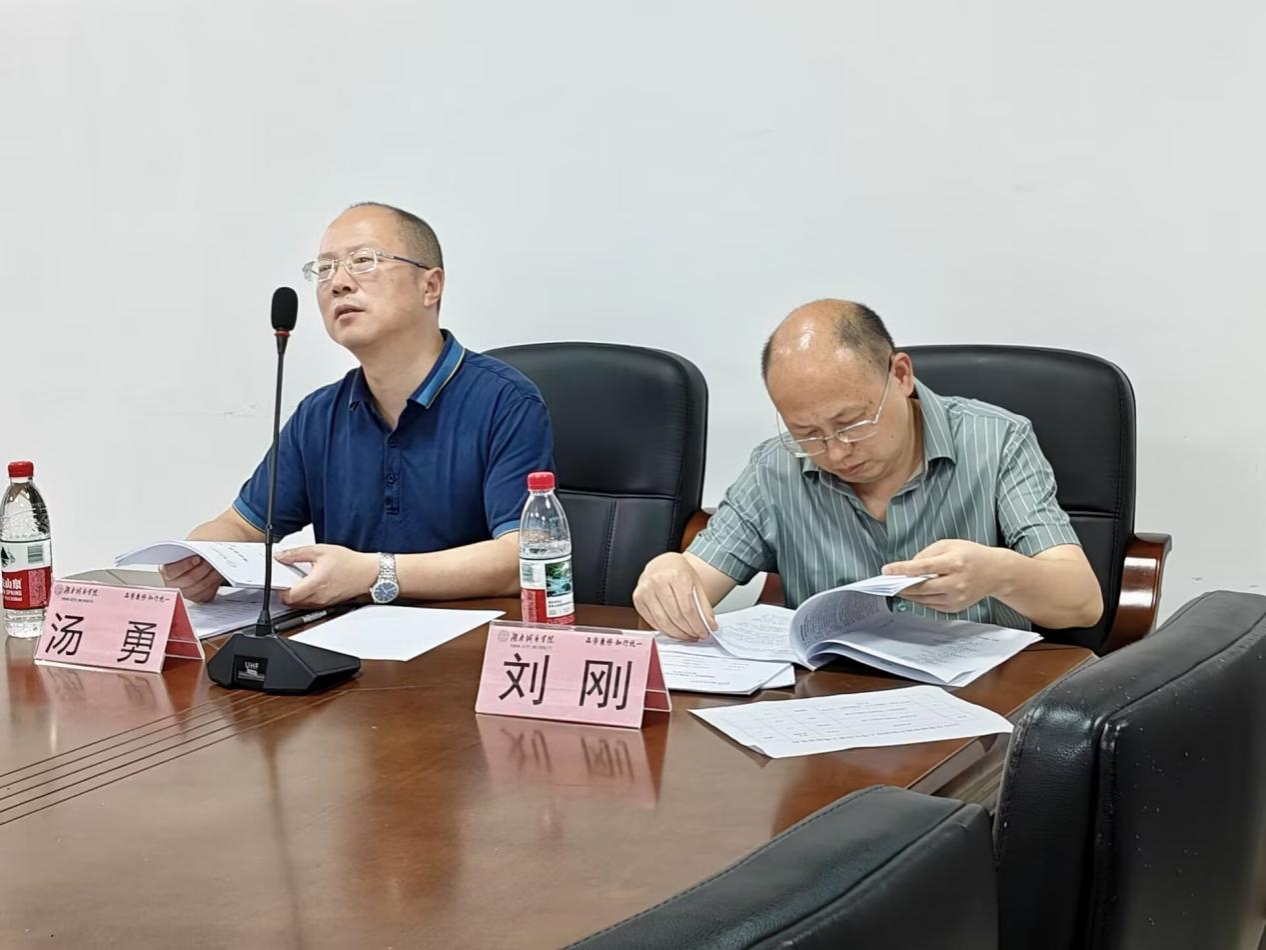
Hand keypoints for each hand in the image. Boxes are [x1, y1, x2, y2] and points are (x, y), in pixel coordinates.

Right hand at [159, 555, 224, 602]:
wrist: (202, 561)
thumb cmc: (193, 555)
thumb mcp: (189, 548)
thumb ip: (190, 549)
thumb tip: (198, 549)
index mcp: (167, 571)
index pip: (172, 571)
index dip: (185, 565)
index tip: (197, 558)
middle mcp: (174, 585)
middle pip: (190, 579)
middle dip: (203, 568)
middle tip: (212, 559)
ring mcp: (186, 593)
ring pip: (201, 587)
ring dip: (212, 575)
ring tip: (218, 565)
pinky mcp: (199, 598)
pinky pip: (208, 593)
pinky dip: (215, 583)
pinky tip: (218, 575)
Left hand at [275, 545, 377, 608]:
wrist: (367, 573)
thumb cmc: (349, 563)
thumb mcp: (321, 550)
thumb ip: (297, 553)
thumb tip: (281, 555)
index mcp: (314, 584)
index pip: (288, 596)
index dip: (279, 590)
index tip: (279, 581)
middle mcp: (318, 597)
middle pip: (292, 603)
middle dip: (286, 593)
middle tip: (287, 581)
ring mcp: (323, 602)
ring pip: (301, 605)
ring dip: (296, 596)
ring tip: (300, 582)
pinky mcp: (328, 604)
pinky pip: (311, 605)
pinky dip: (307, 598)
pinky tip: (311, 586)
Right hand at [632, 553, 717, 640]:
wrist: (662, 563)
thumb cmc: (679, 572)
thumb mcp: (696, 584)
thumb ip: (704, 605)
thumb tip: (709, 625)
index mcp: (676, 575)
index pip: (688, 609)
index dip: (697, 625)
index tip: (704, 632)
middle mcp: (658, 581)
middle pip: (676, 616)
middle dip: (689, 631)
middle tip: (696, 635)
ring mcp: (646, 590)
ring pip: (663, 622)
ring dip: (677, 633)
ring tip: (686, 635)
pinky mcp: (638, 598)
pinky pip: (653, 621)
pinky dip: (665, 630)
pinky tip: (673, 630)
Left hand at [882, 539, 1004, 613]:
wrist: (996, 573)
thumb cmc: (971, 555)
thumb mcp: (949, 545)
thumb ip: (927, 554)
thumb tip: (909, 567)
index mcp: (954, 563)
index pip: (923, 567)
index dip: (903, 569)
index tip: (887, 570)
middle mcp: (956, 582)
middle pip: (922, 588)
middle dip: (901, 586)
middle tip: (888, 582)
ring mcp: (957, 597)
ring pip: (924, 599)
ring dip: (908, 594)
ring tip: (897, 587)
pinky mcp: (956, 607)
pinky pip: (932, 605)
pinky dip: (920, 599)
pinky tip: (914, 592)